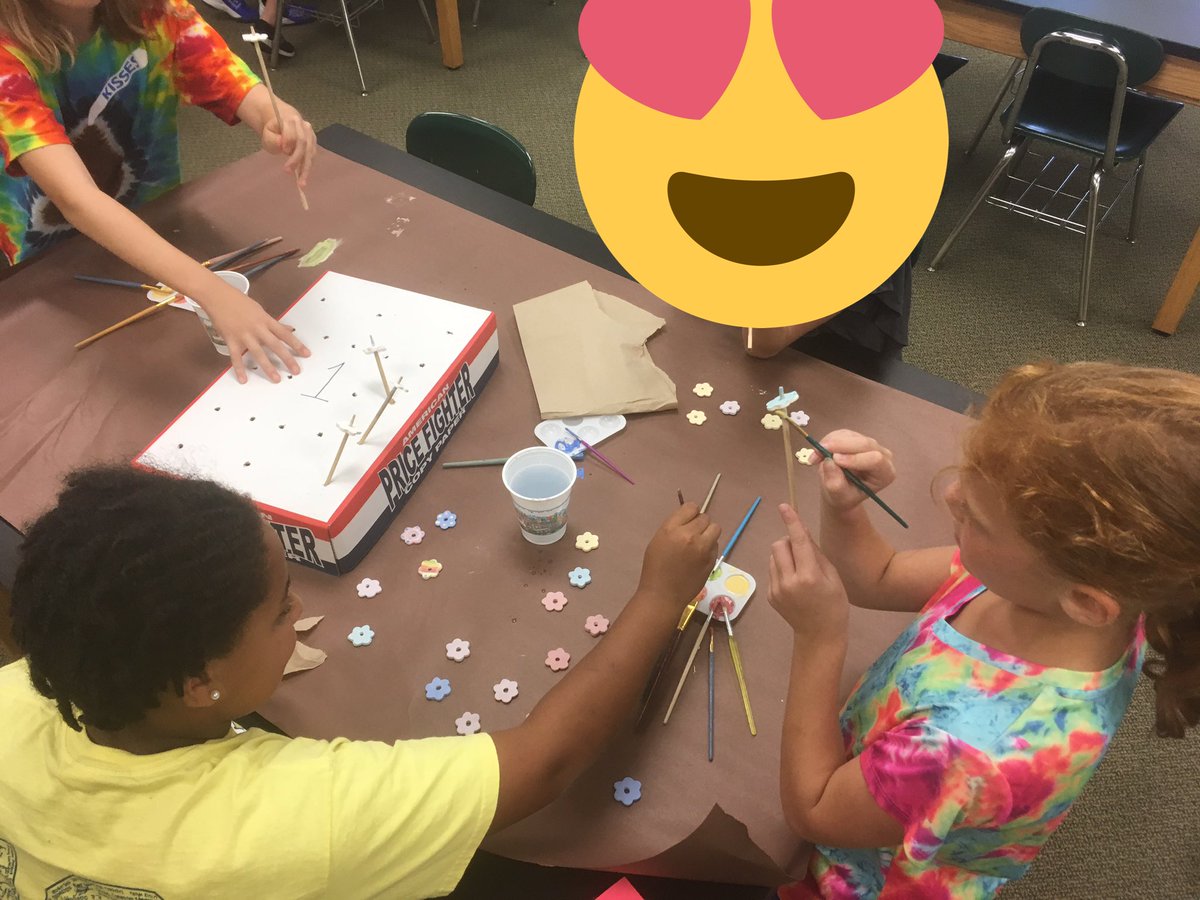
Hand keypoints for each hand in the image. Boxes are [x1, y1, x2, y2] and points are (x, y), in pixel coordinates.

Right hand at [204, 288, 309, 383]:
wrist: (217, 295)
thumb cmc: (238, 301)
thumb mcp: (259, 310)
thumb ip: (273, 323)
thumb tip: (288, 329)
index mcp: (265, 320)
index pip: (285, 334)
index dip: (297, 344)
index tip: (306, 354)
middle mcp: (257, 328)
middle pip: (275, 345)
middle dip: (287, 359)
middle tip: (296, 371)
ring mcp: (243, 335)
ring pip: (258, 353)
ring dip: (268, 367)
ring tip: (276, 379)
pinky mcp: (230, 339)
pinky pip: (236, 357)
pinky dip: (239, 369)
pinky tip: (244, 379)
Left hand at [260, 99, 315, 187]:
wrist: (284, 121)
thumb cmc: (273, 130)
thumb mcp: (267, 133)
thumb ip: (273, 138)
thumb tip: (282, 145)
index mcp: (291, 119)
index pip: (292, 133)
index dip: (289, 143)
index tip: (283, 151)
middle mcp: (304, 126)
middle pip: (303, 144)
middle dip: (297, 159)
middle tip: (288, 171)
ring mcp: (311, 135)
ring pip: (310, 152)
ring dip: (305, 168)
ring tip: (301, 182)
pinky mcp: (314, 143)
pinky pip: (312, 156)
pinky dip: (307, 167)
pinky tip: (303, 178)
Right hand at [636, 503, 720, 608]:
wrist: (663, 595)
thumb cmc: (655, 568)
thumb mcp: (658, 541)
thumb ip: (674, 527)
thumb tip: (689, 520)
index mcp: (672, 529)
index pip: (691, 507)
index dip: (690, 514)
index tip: (687, 521)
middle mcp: (689, 535)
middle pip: (705, 517)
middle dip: (699, 524)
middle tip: (692, 535)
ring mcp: (703, 548)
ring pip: (715, 528)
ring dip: (709, 533)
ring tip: (700, 543)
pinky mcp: (712, 560)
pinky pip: (716, 544)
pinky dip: (710, 547)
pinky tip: (700, 556)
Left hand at [768, 504, 848, 638]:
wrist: (819, 635)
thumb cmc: (834, 604)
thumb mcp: (833, 576)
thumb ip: (815, 553)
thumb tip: (801, 532)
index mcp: (809, 576)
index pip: (797, 542)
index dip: (791, 522)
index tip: (784, 506)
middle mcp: (788, 581)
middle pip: (779, 545)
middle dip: (788, 541)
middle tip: (802, 551)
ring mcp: (776, 589)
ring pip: (773, 556)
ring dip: (784, 555)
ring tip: (799, 569)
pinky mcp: (770, 595)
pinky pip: (772, 570)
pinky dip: (781, 568)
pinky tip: (794, 582)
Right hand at [816, 430, 895, 513]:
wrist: (839, 490)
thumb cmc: (844, 496)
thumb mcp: (838, 496)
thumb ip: (835, 482)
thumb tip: (829, 462)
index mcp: (884, 474)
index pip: (875, 460)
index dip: (855, 458)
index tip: (835, 460)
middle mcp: (882, 456)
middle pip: (865, 443)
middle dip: (841, 445)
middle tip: (820, 450)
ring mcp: (869, 445)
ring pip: (851, 436)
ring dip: (830, 444)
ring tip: (815, 457)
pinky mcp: (856, 437)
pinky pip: (842, 434)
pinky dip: (827, 441)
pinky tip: (819, 453)